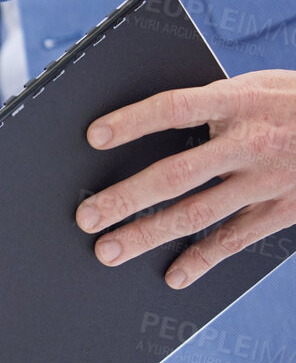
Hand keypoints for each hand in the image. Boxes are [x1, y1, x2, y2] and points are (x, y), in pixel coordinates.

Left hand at [75, 69, 295, 287]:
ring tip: (108, 250)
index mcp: (239, 101)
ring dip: (148, 235)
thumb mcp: (256, 86)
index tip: (93, 137)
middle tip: (86, 217)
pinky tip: (173, 276)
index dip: (134, 122)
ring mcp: (267, 180)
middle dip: (126, 198)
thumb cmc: (291, 102)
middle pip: (176, 173)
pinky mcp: (285, 209)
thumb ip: (210, 104)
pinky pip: (236, 240)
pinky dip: (202, 260)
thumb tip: (148, 123)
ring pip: (198, 213)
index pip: (176, 108)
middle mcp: (251, 142)